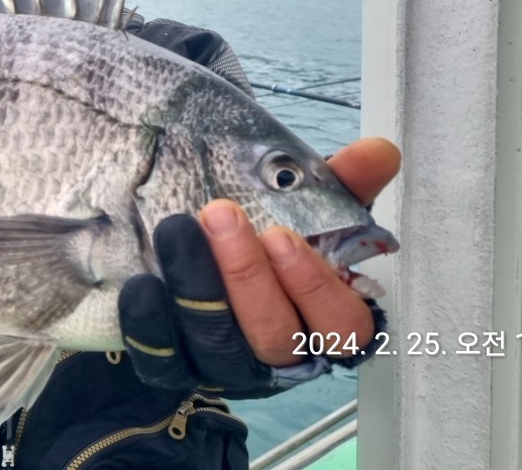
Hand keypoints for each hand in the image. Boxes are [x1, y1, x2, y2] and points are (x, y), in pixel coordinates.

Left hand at [120, 137, 399, 396]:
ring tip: (177, 226)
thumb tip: (380, 152)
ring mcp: (227, 366)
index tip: (282, 235)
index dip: (315, 288)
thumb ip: (340, 184)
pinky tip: (142, 283)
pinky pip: (163, 360)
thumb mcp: (304, 209)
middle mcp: (280, 354)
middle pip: (274, 334)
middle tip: (222, 215)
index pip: (341, 326)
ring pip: (218, 346)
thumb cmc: (266, 239)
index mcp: (323, 322)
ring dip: (197, 286)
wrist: (194, 253)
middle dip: (248, 276)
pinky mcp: (177, 369)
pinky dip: (151, 323)